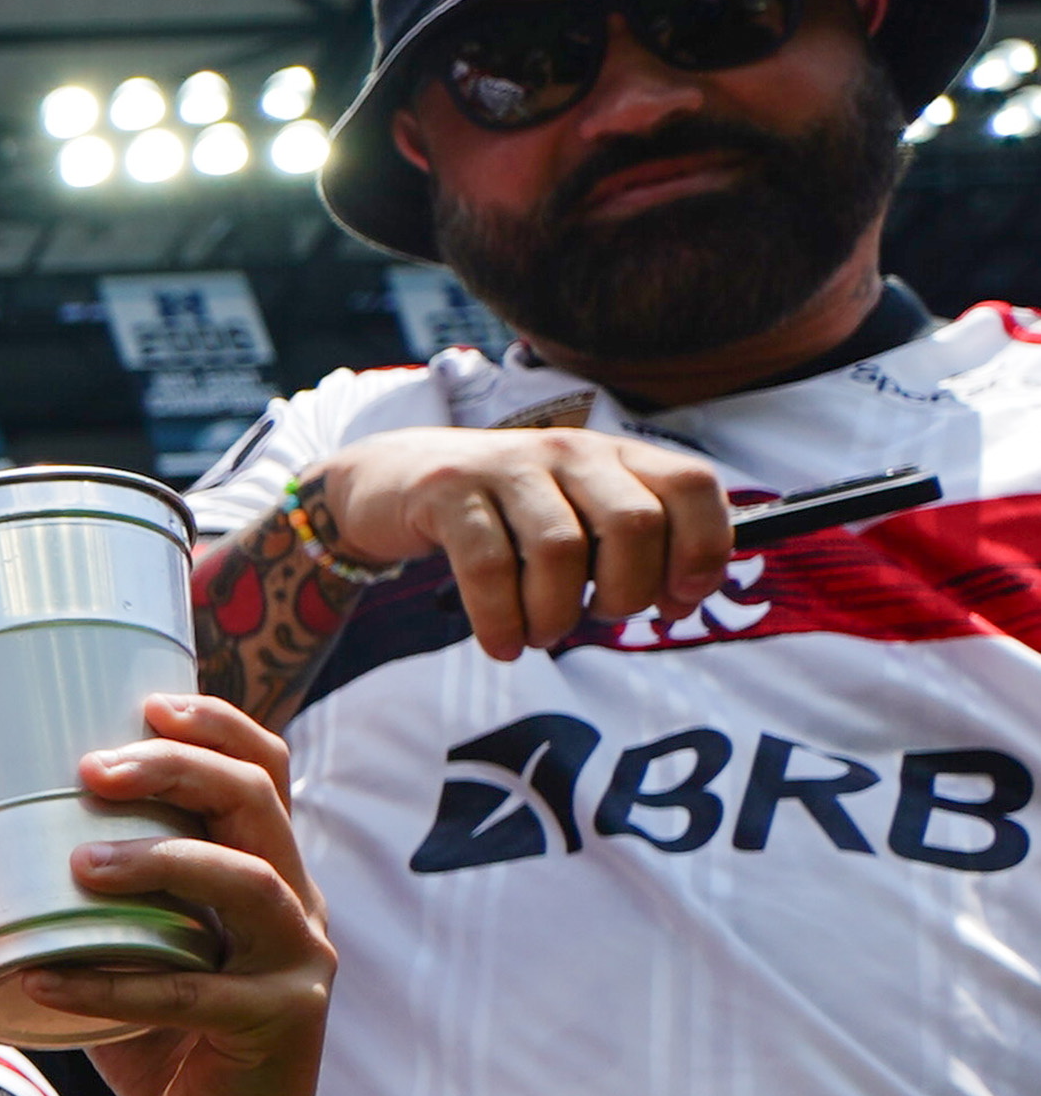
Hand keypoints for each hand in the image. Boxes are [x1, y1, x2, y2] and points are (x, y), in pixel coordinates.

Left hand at [26, 692, 334, 1095]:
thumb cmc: (164, 1040)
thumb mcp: (129, 954)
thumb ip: (85, 906)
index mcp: (269, 869)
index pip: (266, 770)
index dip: (218, 727)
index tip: (147, 705)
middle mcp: (298, 901)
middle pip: (257, 803)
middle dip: (176, 771)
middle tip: (91, 770)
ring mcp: (299, 960)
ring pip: (246, 881)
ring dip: (159, 861)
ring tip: (80, 863)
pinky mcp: (279, 1021)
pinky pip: (191, 993)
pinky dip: (112, 985)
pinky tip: (46, 981)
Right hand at [321, 424, 733, 656]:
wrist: (393, 480)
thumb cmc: (501, 515)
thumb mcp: (574, 513)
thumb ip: (631, 545)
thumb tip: (683, 599)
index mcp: (615, 455)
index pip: (693, 486)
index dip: (701, 551)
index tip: (677, 603)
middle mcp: (571, 452)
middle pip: (634, 523)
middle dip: (624, 594)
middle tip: (595, 618)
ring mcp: (509, 468)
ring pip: (561, 550)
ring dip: (555, 616)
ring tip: (539, 635)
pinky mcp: (450, 493)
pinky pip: (488, 567)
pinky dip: (500, 621)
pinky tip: (501, 644)